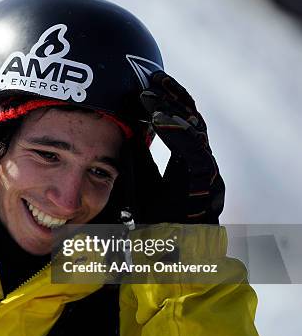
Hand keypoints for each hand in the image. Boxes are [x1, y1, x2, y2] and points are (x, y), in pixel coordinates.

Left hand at [137, 71, 224, 223]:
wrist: (169, 258)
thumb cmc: (156, 222)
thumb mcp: (141, 181)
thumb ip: (139, 156)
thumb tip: (127, 127)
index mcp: (189, 163)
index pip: (184, 123)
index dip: (171, 101)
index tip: (152, 82)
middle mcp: (202, 165)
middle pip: (193, 120)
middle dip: (173, 97)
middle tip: (153, 78)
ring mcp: (208, 175)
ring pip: (196, 132)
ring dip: (172, 111)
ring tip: (150, 96)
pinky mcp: (206, 187)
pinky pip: (194, 153)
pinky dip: (176, 134)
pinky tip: (157, 119)